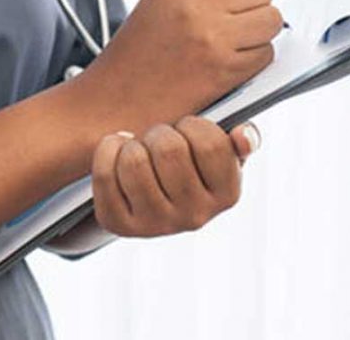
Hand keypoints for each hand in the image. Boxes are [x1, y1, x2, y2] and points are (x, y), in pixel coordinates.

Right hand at [79, 0, 281, 130]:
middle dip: (255, 6)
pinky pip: (265, 54)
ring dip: (260, 33)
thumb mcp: (156, 6)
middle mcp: (194, 5)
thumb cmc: (135, 57)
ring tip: (234, 45)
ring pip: (271, 20)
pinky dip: (254, 62)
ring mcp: (212, 37)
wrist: (111, 102)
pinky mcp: (224, 69)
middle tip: (236, 25)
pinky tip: (228, 67)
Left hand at [91, 117, 260, 236]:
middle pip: (169, 148)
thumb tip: (244, 136)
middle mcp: (195, 217)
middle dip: (159, 132)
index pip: (211, 144)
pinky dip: (107, 151)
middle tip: (158, 141)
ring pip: (134, 160)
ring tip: (138, 151)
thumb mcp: (220, 153)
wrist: (147, 198)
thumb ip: (241, 140)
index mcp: (227, 195)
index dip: (192, 125)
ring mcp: (156, 225)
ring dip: (132, 144)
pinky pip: (106, 172)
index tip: (186, 131)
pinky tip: (118, 155)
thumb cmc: (189, 165)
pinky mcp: (120, 225)